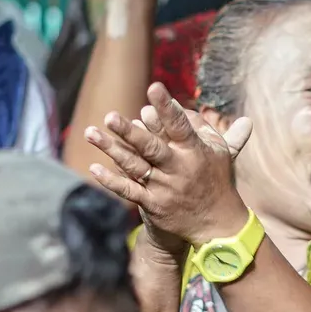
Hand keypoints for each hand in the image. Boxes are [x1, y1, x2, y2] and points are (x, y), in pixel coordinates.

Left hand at [84, 82, 253, 244]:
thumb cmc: (216, 180)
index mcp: (194, 151)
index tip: (153, 88)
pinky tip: (94, 168)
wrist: (217, 224)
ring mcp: (164, 187)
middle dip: (130, 133)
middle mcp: (178, 168)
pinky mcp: (153, 204)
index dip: (166, 107)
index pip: (179, 125)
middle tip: (110, 117)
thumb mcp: (219, 152)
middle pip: (151, 146)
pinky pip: (129, 191)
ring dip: (112, 150)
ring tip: (90, 133)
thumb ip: (205, 126)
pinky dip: (111, 181)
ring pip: (135, 166)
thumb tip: (188, 104)